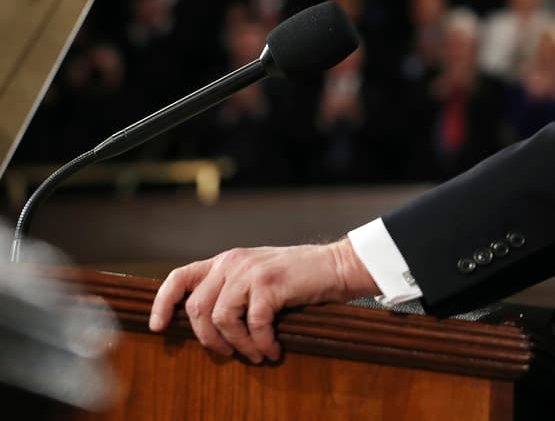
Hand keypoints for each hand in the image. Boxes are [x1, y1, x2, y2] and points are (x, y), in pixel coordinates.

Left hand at [149, 239, 378, 363]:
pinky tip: (273, 349)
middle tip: (230, 353)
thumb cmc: (299, 277)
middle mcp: (233, 262)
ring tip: (256, 354)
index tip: (158, 327)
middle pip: (197, 308)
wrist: (336, 266)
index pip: (180, 276)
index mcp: (226, 260)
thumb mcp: (257, 276)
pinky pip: (252, 324)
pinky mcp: (269, 285)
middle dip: (209, 339)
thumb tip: (205, 324)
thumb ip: (232, 288)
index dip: (163, 302)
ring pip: (221, 319)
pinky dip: (261, 343)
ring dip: (238, 345)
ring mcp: (250, 272)